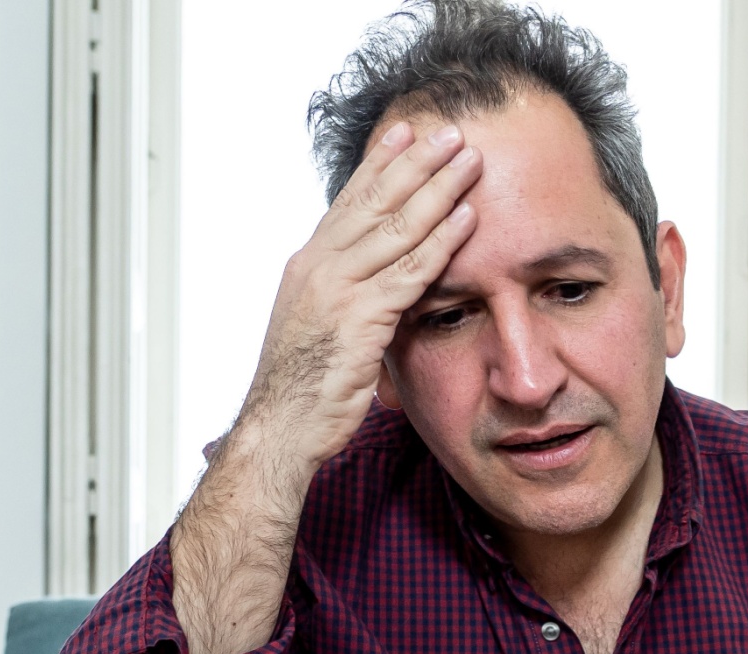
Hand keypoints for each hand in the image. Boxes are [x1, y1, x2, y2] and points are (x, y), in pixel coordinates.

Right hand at [235, 119, 482, 476]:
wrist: (279, 427)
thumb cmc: (301, 385)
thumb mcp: (319, 326)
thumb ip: (346, 296)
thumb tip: (373, 284)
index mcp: (309, 265)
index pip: (349, 202)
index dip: (379, 165)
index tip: (404, 134)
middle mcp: (319, 267)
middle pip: (375, 202)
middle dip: (415, 163)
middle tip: (448, 132)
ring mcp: (338, 291)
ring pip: (396, 227)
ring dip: (436, 189)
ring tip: (467, 161)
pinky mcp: (360, 319)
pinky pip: (410, 272)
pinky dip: (441, 241)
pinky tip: (466, 219)